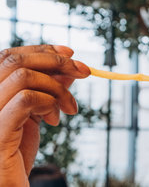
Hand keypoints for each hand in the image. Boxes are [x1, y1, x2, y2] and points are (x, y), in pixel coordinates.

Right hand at [0, 45, 89, 185]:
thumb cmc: (18, 152)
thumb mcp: (36, 114)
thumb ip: (48, 89)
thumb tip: (70, 68)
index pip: (9, 56)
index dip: (42, 50)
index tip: (71, 53)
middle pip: (15, 61)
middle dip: (56, 61)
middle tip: (85, 72)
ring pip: (22, 77)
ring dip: (56, 88)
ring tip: (68, 109)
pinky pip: (25, 100)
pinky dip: (48, 102)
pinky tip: (54, 119)